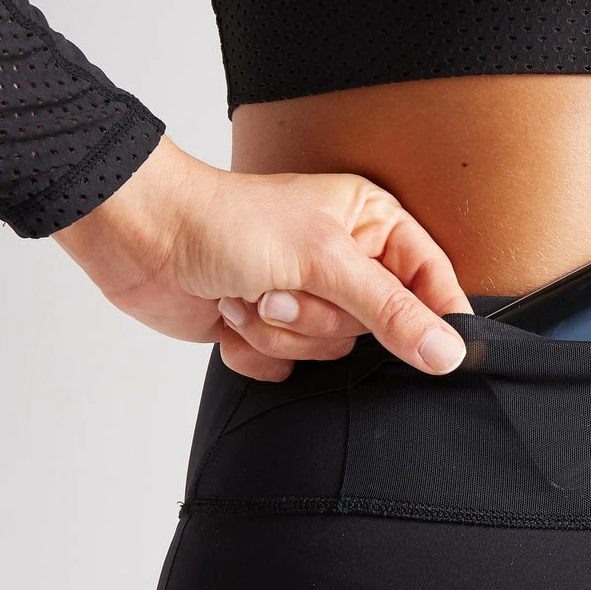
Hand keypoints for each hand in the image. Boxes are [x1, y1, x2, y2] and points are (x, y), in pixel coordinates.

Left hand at [51, 134, 474, 380]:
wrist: (143, 236)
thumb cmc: (227, 221)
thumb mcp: (324, 260)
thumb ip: (391, 311)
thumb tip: (447, 352)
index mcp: (372, 225)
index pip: (433, 281)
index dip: (435, 318)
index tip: (437, 353)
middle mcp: (347, 262)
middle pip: (376, 328)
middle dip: (321, 317)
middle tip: (284, 290)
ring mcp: (309, 298)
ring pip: (330, 352)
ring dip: (282, 332)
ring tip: (252, 294)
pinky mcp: (273, 330)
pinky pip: (289, 368)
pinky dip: (256, 349)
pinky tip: (232, 312)